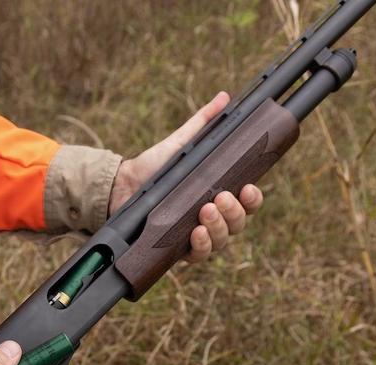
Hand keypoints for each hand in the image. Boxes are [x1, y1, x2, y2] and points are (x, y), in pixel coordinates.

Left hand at [108, 91, 263, 262]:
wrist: (123, 186)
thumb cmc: (155, 167)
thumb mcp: (181, 143)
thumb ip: (203, 123)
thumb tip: (224, 98)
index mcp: (220, 194)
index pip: (247, 201)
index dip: (253, 198)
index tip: (249, 187)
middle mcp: (213, 218)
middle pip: (238, 223)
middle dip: (234, 211)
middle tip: (219, 196)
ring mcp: (197, 236)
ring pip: (223, 240)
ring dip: (218, 227)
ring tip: (205, 210)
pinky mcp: (178, 249)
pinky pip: (199, 256)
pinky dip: (201, 246)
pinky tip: (195, 232)